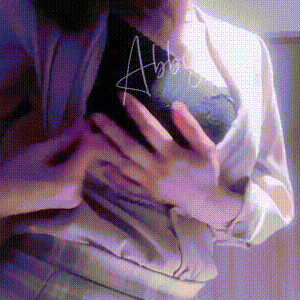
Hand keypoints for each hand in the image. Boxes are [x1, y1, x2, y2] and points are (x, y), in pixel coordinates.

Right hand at [0, 118, 122, 217]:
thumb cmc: (14, 174)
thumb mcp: (38, 152)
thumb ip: (64, 139)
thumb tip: (81, 124)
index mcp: (72, 180)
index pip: (90, 151)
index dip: (87, 134)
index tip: (81, 120)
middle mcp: (80, 191)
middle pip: (87, 160)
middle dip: (81, 141)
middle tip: (71, 124)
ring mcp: (76, 198)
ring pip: (82, 167)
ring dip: (76, 150)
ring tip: (65, 134)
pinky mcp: (70, 199)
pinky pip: (76, 176)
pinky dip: (71, 163)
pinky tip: (63, 151)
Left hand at [89, 92, 242, 227]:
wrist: (206, 203)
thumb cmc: (207, 172)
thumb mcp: (207, 147)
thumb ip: (191, 127)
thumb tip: (175, 106)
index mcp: (172, 154)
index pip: (150, 128)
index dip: (135, 111)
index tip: (122, 96)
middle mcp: (157, 168)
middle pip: (129, 147)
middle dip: (110, 130)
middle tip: (95, 116)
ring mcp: (149, 183)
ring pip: (123, 165)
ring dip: (107, 150)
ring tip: (92, 137)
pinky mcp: (147, 194)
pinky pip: (126, 185)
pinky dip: (113, 176)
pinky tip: (102, 166)